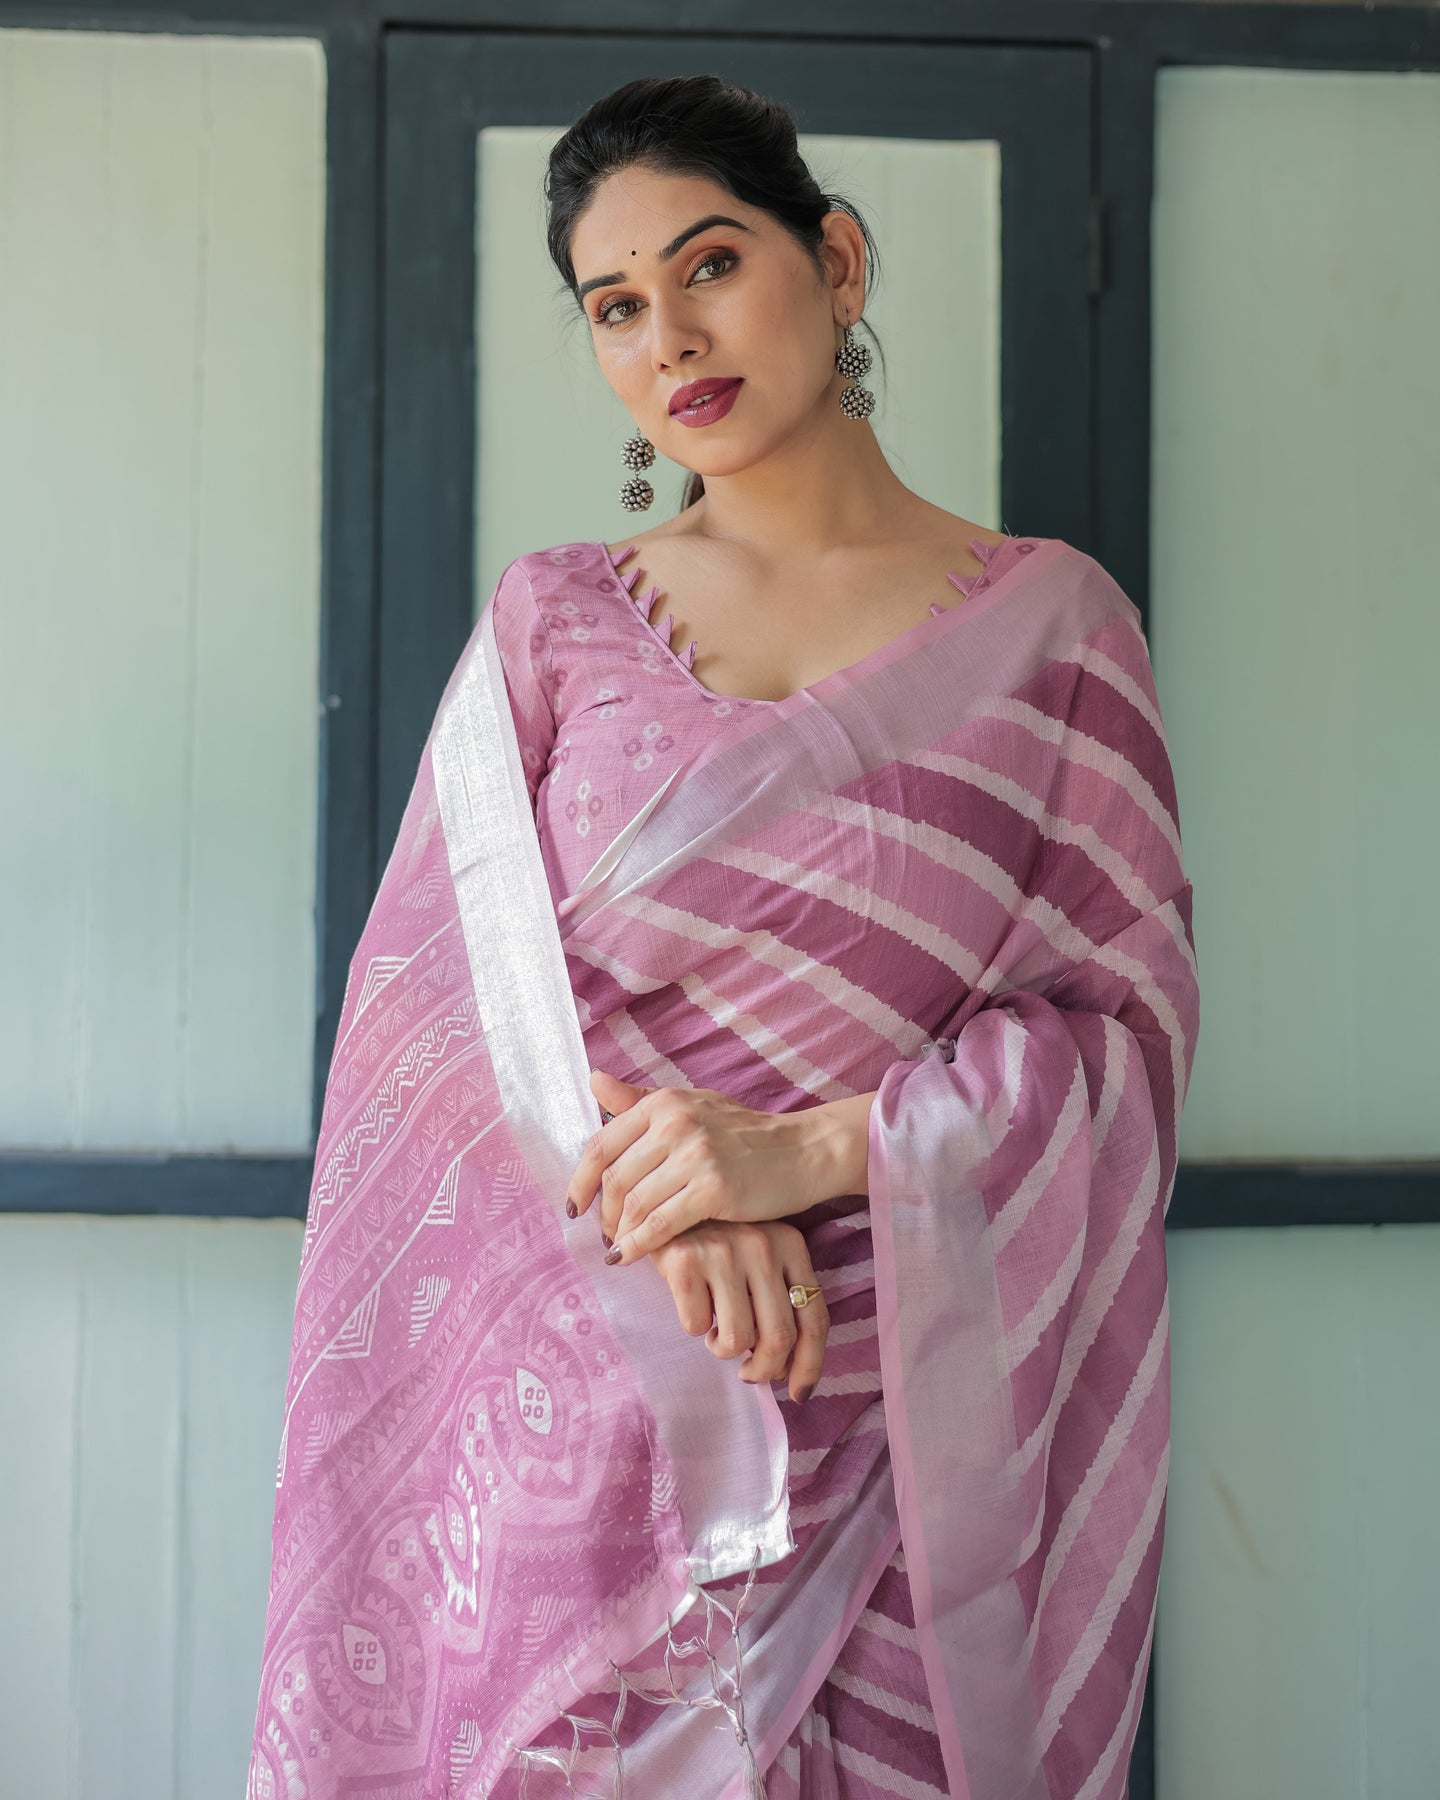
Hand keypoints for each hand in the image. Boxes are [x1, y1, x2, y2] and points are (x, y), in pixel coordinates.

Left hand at [566, 1070, 874, 1264]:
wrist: (803, 1150)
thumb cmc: (745, 1132)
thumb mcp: (692, 1104)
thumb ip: (639, 1099)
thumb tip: (593, 1080)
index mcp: (663, 1102)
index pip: (601, 1144)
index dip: (580, 1181)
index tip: (575, 1206)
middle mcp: (674, 1123)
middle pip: (614, 1179)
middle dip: (601, 1213)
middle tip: (604, 1233)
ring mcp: (694, 1155)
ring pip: (633, 1203)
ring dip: (618, 1232)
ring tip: (618, 1247)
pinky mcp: (713, 1189)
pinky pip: (660, 1224)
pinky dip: (637, 1246)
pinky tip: (629, 1258)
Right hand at [650, 1220, 829, 1402]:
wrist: (664, 1203)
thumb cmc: (718, 1240)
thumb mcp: (760, 1255)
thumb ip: (779, 1298)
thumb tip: (788, 1369)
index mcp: (790, 1244)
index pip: (814, 1318)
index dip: (810, 1364)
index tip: (799, 1392)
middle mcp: (763, 1245)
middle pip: (780, 1337)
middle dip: (765, 1370)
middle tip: (749, 1373)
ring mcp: (724, 1251)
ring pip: (737, 1339)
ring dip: (724, 1350)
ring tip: (716, 1332)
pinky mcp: (685, 1260)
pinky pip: (697, 1326)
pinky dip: (695, 1328)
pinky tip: (693, 1306)